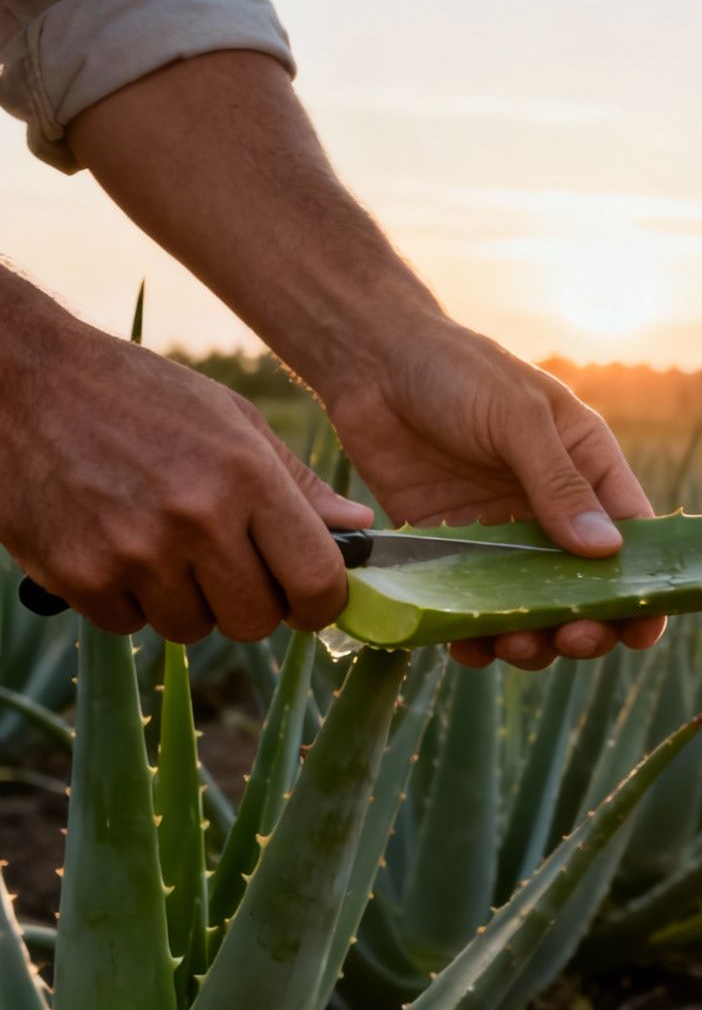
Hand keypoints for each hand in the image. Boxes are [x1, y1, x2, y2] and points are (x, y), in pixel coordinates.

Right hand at [0, 323, 371, 640]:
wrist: (23, 380)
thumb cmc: (140, 396)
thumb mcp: (233, 420)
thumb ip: (298, 484)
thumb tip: (359, 528)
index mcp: (247, 477)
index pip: (316, 579)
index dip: (322, 603)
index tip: (312, 601)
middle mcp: (195, 519)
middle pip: (255, 621)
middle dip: (252, 606)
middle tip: (232, 571)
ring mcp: (133, 552)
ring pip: (192, 629)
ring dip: (188, 603)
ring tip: (166, 547)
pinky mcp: (77, 575)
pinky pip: (129, 624)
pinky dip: (130, 601)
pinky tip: (117, 547)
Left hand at [322, 317, 665, 669]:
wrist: (373, 361)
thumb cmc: (459, 371)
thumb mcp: (518, 418)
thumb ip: (557, 482)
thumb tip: (607, 550)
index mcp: (589, 469)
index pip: (632, 539)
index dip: (641, 590)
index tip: (640, 631)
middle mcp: (551, 509)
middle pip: (584, 587)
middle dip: (585, 624)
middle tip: (569, 638)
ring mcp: (501, 534)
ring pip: (529, 607)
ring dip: (531, 638)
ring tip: (514, 645)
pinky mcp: (449, 549)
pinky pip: (468, 605)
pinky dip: (471, 633)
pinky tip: (467, 645)